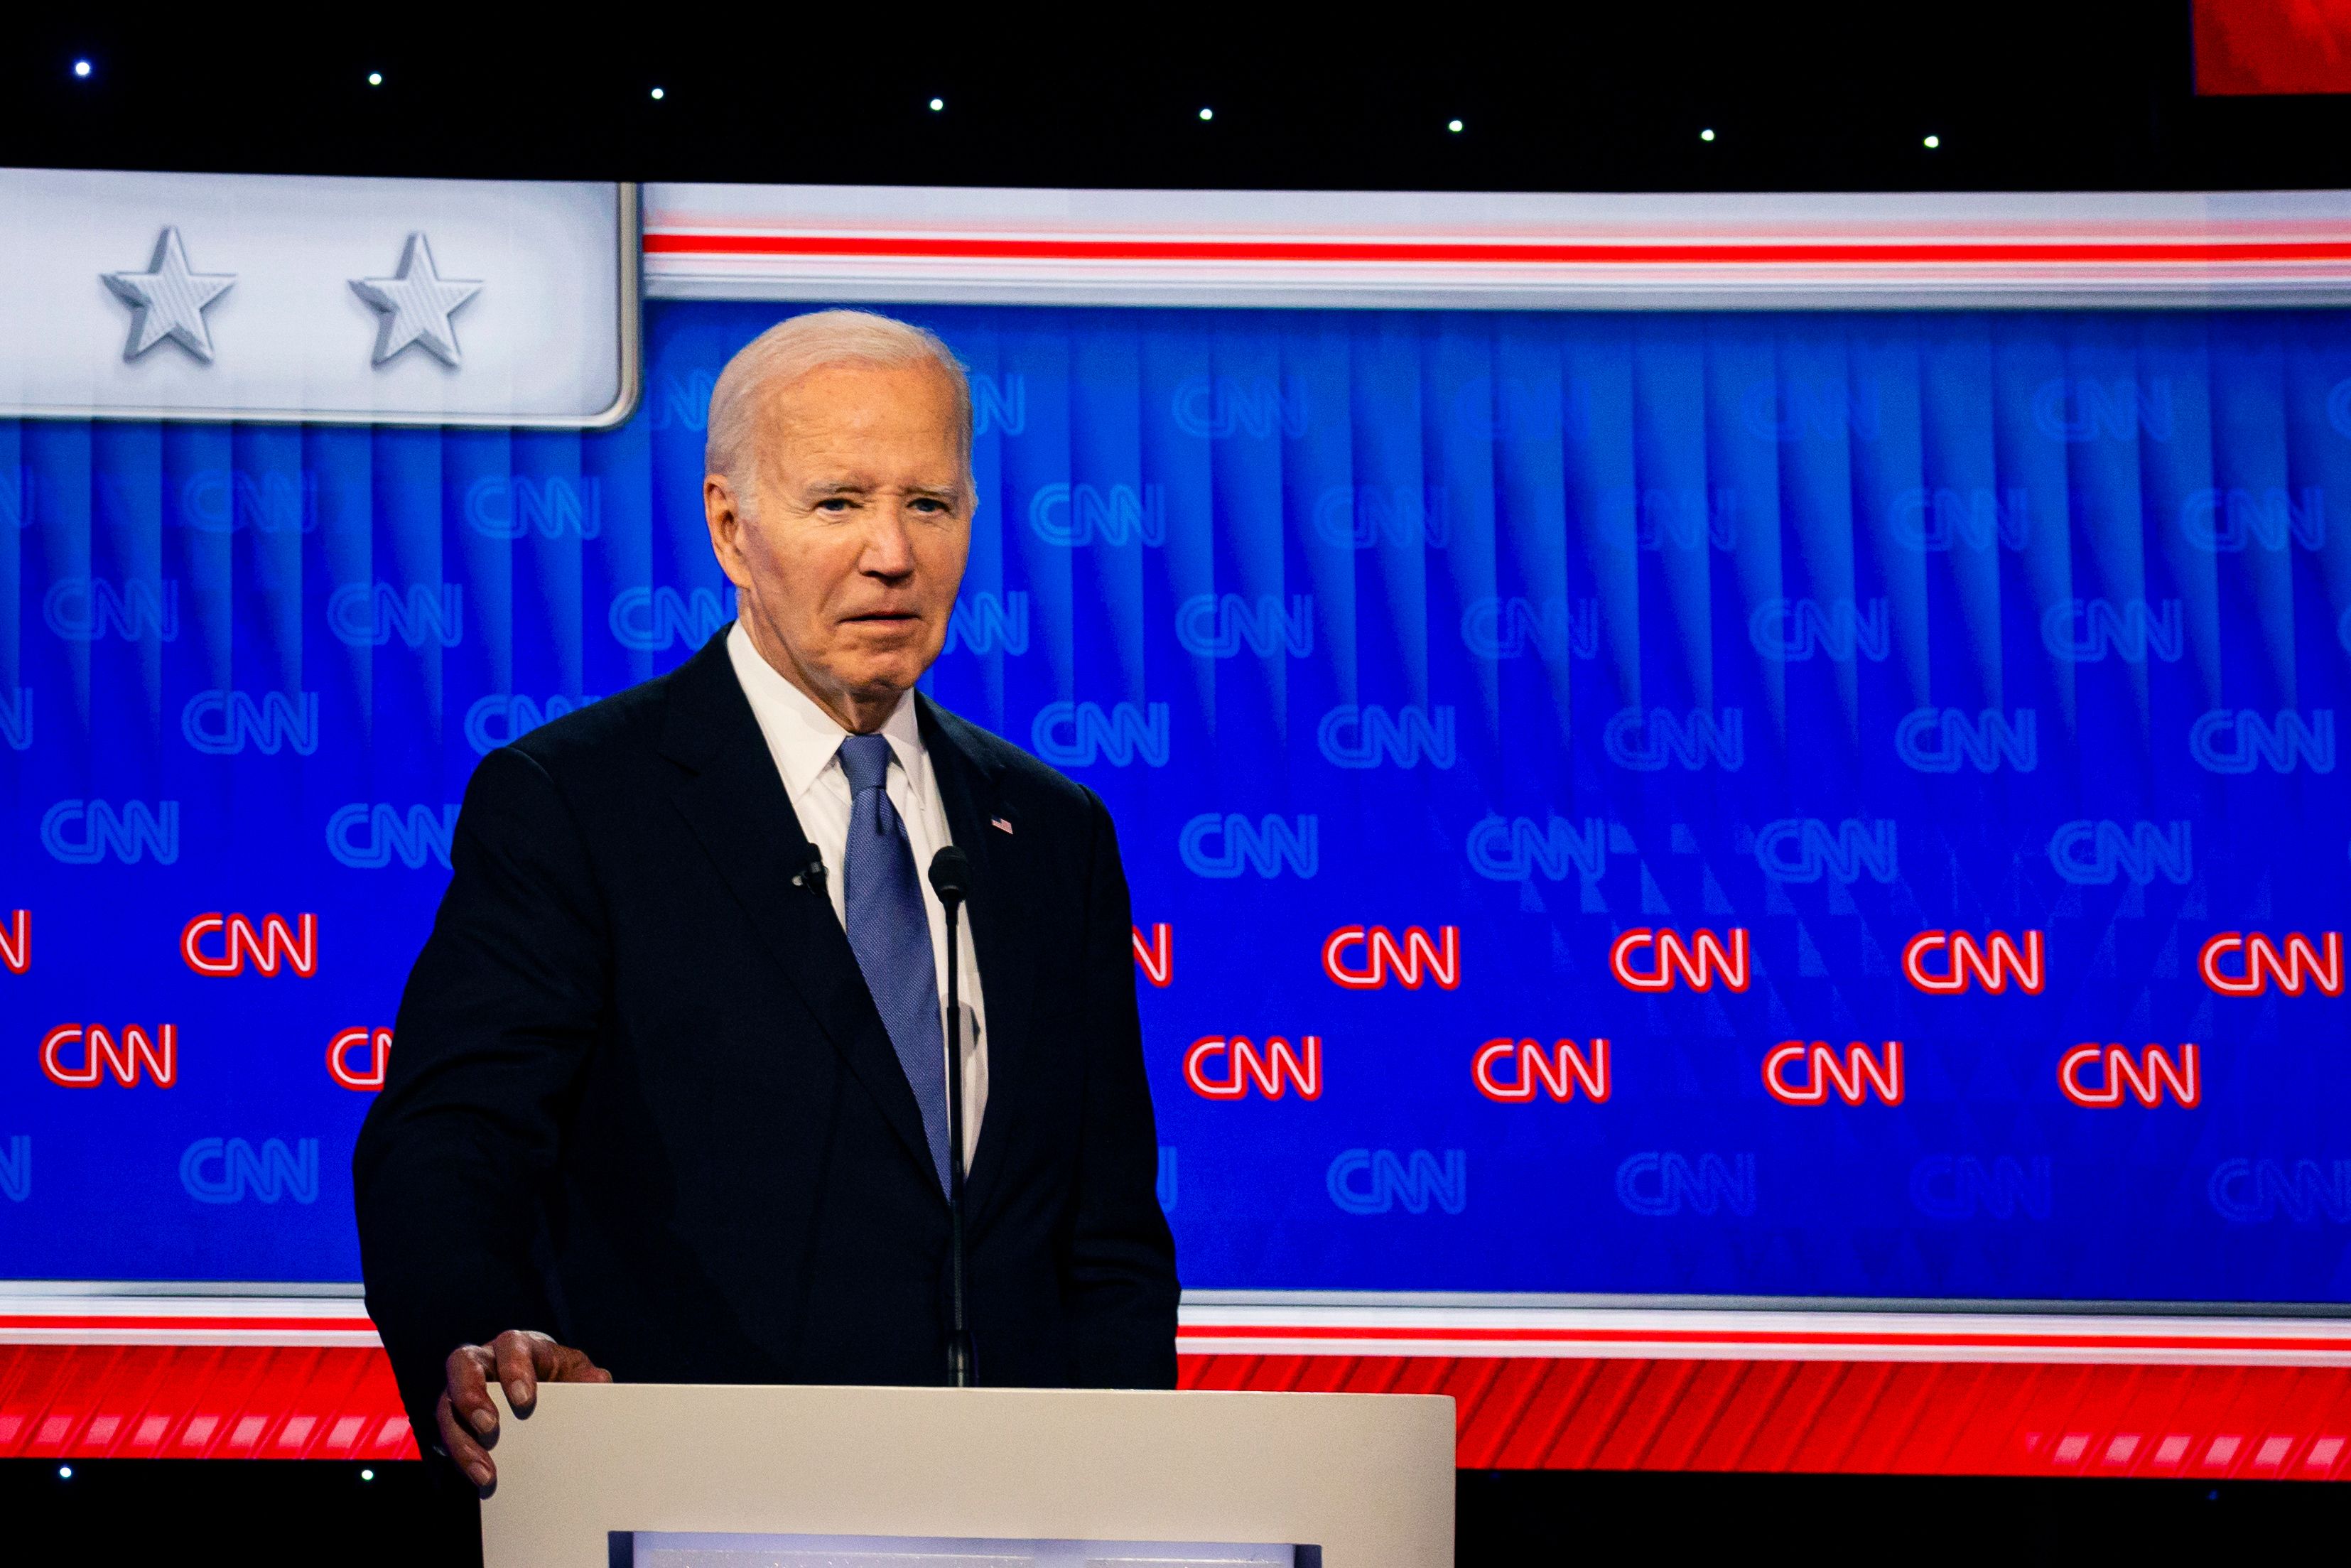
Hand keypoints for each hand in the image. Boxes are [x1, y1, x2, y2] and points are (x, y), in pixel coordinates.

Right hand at [435, 1328, 610, 1488]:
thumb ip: (589, 1379)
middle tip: (489, 1427)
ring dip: (462, 1440)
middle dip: (471, 1395)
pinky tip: (482, 1479)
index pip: (511, 1345)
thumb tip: (598, 1382)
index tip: (525, 1401)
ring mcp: (465, 1388)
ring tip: (486, 1472)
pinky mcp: (457, 1418)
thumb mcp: (579, 1375)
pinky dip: (462, 1458)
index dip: (514, 1369)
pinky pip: (449, 1435)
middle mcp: (486, 1360)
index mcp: (520, 1345)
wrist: (548, 1396)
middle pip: (463, 1363)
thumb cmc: (562, 1379)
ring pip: (447, 1405)